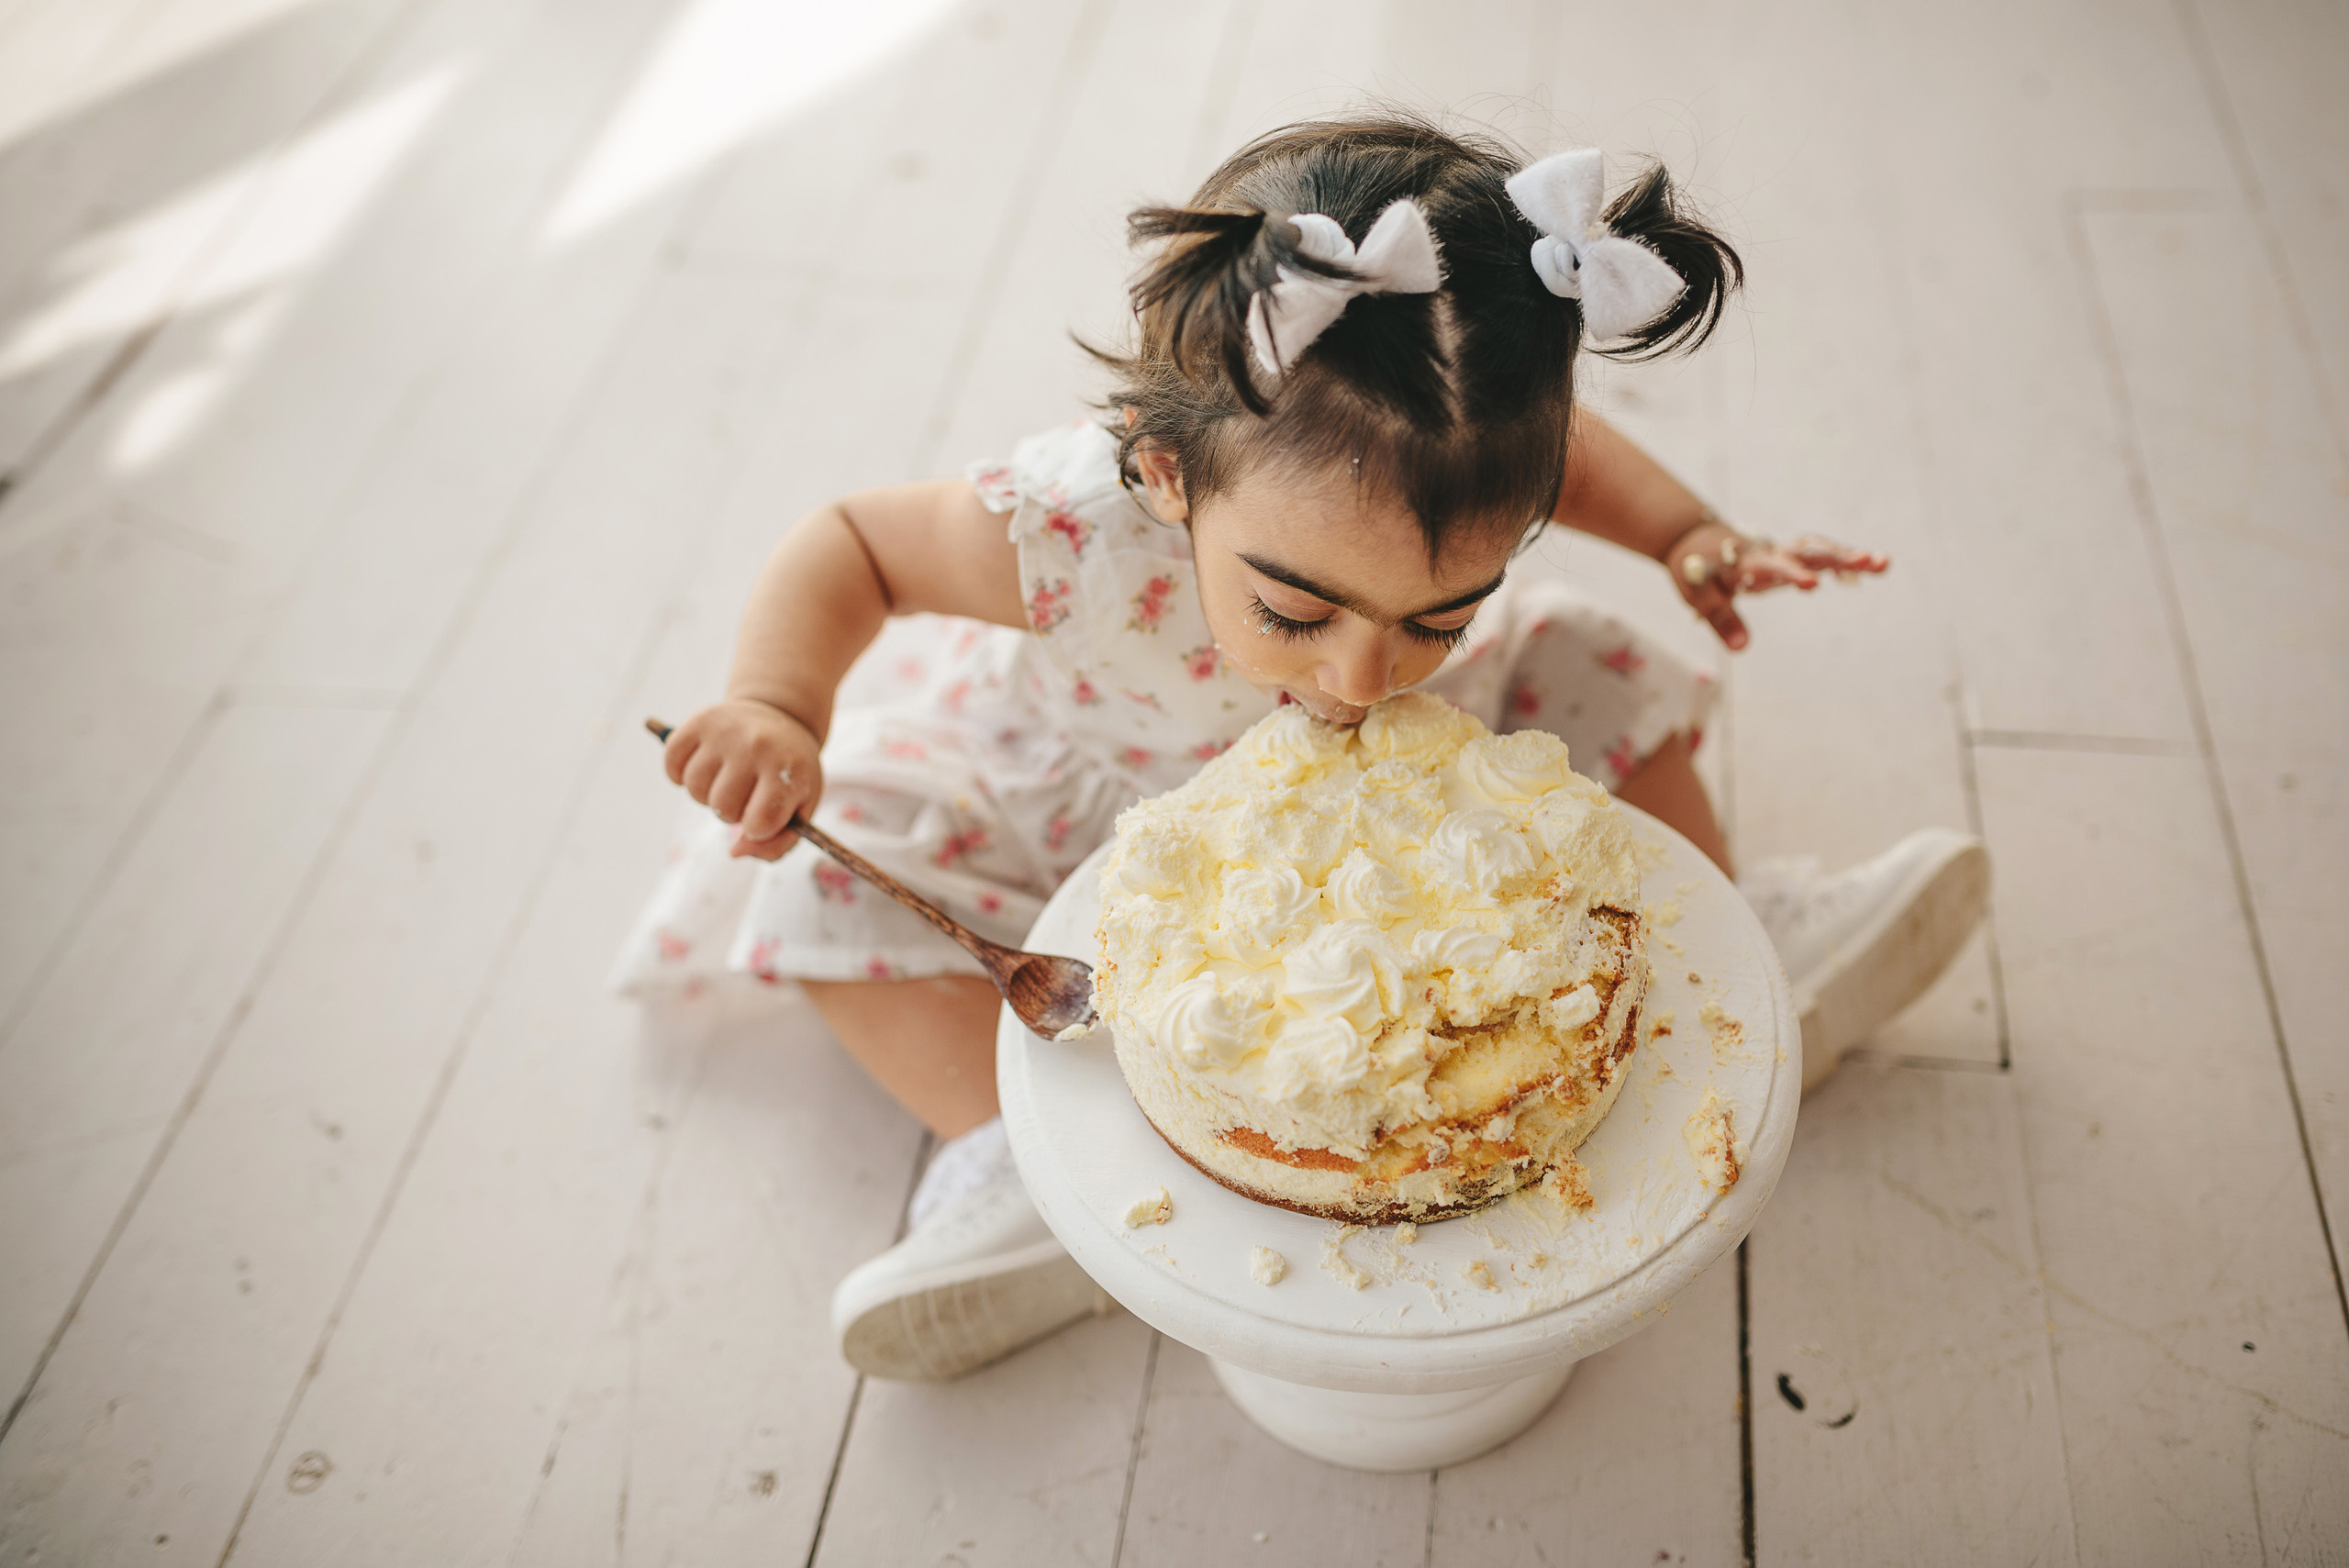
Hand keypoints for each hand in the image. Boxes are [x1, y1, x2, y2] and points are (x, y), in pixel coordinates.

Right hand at [663, 698, 823, 860]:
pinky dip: (679, 774)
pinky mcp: (699, 721)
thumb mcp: (800, 806)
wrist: (781, 717)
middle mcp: (757, 747)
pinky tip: (701, 768)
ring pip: (695, 788)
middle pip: (722, 809)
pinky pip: (672, 763)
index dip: (756, 830)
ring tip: (725, 779)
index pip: (760, 822)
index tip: (761, 817)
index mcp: (789, 769)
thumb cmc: (789, 770)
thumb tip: (736, 852)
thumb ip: (777, 843)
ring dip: (706, 794)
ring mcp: (726, 732)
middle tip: (745, 793)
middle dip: (731, 812)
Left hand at [1665, 516, 1888, 649]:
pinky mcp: (1792, 555)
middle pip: (1806, 550)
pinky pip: (1820, 555)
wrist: (1698, 541)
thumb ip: (1722, 620)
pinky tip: (1873, 567)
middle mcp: (1770, 552)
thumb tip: (1743, 649)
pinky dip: (1844, 560)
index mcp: (1746, 562)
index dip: (1790, 574)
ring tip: (1883, 563)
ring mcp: (1783, 552)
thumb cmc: (1697, 570)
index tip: (1812, 584)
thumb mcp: (1699, 595)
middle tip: (1870, 561)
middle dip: (1838, 556)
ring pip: (1819, 549)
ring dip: (1849, 555)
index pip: (1771, 566)